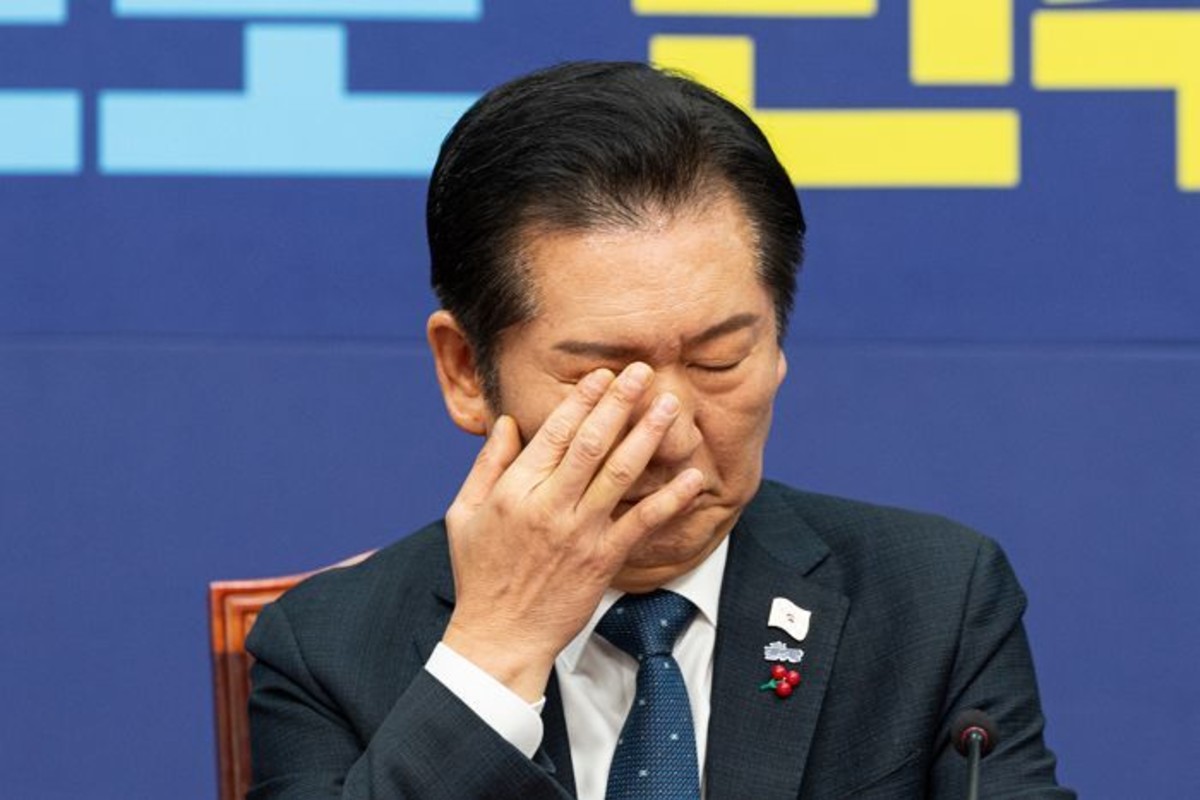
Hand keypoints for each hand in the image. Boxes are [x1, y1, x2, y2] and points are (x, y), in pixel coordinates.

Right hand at [440, 363, 704, 700]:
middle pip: (591, 442)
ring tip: (670, 406)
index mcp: (515, 491)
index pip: (553, 432)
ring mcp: (580, 533)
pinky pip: (642, 522)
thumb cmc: (480, 573)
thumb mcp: (464, 513)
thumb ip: (488, 464)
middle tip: (644, 372)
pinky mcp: (604, 559)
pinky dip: (670, 498)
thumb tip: (508, 422)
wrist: (500, 636)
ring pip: (620, 473)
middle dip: (619, 402)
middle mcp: (550, 506)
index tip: (603, 374)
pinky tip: (693, 476)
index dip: (582, 399)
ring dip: (648, 435)